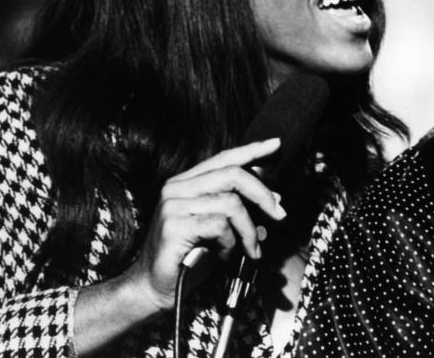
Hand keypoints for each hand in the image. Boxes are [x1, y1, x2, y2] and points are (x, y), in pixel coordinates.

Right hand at [120, 137, 286, 311]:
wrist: (154, 288)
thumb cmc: (189, 259)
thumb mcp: (218, 229)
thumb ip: (239, 210)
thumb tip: (274, 200)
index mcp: (186, 183)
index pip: (223, 158)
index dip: (252, 150)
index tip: (276, 145)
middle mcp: (177, 188)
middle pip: (232, 174)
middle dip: (262, 194)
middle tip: (279, 214)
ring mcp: (173, 205)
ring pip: (231, 203)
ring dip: (248, 230)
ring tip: (250, 249)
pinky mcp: (174, 226)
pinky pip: (219, 225)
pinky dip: (230, 242)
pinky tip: (222, 255)